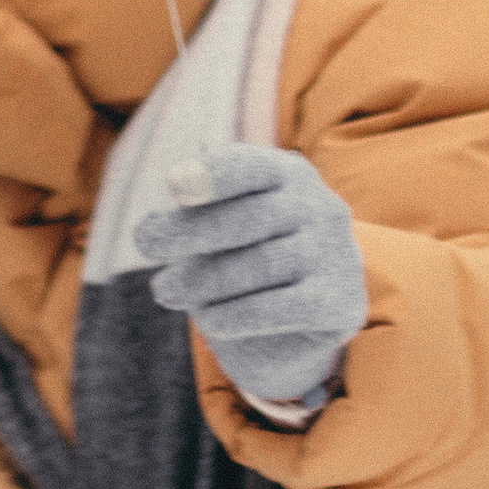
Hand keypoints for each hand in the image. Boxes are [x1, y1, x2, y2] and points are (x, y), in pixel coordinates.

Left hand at [131, 142, 366, 412]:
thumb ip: (185, 221)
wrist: (294, 322)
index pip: (252, 167)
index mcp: (289, 174)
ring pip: (259, 265)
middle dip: (188, 232)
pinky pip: (278, 308)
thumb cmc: (242, 257)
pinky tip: (208, 320)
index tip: (175, 185)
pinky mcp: (339, 303)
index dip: (215, 175)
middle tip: (149, 246)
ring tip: (166, 290)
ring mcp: (337, 254)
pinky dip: (235, 314)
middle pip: (247, 218)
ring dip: (202, 281)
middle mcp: (321, 207)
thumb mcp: (212, 230)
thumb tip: (150, 230)